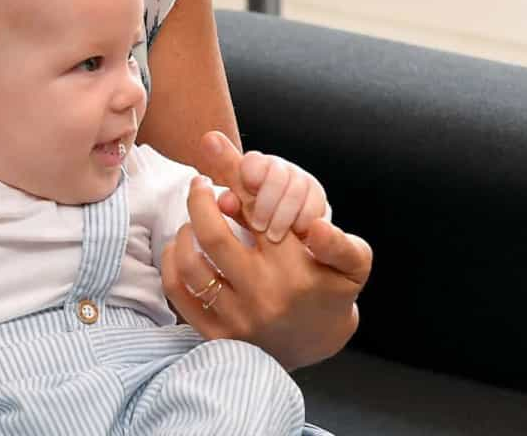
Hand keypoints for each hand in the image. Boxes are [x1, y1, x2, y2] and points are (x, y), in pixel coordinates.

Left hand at [160, 133, 372, 368]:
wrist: (317, 345)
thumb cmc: (331, 293)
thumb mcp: (353, 265)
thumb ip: (340, 241)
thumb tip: (315, 226)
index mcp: (294, 272)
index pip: (256, 217)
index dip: (237, 190)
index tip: (227, 181)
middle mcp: (262, 295)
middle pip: (213, 237)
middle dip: (199, 201)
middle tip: (199, 184)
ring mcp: (236, 317)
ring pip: (190, 264)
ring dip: (184, 232)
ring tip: (193, 219)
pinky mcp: (216, 334)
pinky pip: (178, 292)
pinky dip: (172, 262)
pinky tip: (182, 247)